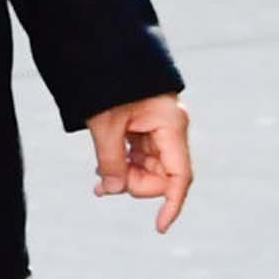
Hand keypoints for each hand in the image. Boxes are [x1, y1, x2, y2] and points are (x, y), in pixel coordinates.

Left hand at [86, 93, 192, 232]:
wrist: (103, 51)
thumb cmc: (107, 84)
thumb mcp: (105, 124)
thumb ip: (112, 160)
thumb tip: (114, 189)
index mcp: (171, 126)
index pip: (180, 176)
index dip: (171, 204)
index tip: (159, 227)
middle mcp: (171, 129)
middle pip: (162, 175)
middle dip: (134, 185)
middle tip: (102, 186)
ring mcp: (159, 128)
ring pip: (148, 168)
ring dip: (125, 177)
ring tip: (98, 180)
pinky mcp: (145, 127)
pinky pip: (139, 156)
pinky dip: (122, 165)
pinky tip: (102, 171)